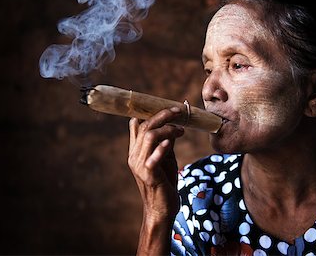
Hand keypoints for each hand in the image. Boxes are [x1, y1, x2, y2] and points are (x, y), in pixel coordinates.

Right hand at [128, 107, 184, 221]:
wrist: (161, 209)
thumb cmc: (164, 183)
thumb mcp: (166, 159)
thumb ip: (166, 142)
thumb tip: (173, 125)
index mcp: (136, 150)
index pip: (137, 125)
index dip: (152, 112)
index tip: (169, 107)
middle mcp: (134, 156)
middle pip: (145, 126)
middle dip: (162, 115)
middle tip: (179, 111)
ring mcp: (140, 165)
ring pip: (149, 136)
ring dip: (167, 128)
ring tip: (181, 129)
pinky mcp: (148, 176)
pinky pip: (152, 157)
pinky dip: (162, 147)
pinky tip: (170, 142)